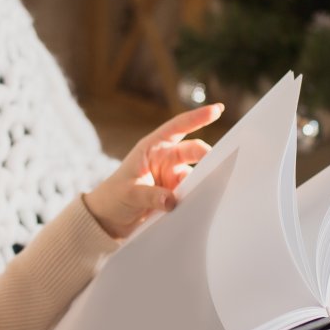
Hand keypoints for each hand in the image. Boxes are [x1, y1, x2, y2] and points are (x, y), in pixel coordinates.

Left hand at [83, 101, 221, 241]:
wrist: (110, 219)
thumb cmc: (114, 197)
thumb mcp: (129, 193)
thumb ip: (150, 195)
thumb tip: (172, 201)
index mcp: (151, 147)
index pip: (177, 128)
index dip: (197, 118)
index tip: (217, 110)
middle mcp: (165, 159)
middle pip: (193, 151)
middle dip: (207, 154)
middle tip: (220, 163)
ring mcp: (172, 176)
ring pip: (196, 173)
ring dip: (203, 179)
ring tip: (210, 189)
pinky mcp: (176, 193)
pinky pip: (193, 191)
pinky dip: (198, 196)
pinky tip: (202, 203)